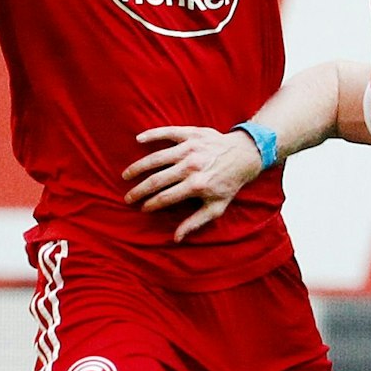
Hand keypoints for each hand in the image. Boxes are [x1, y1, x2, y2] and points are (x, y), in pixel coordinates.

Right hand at [123, 126, 263, 241]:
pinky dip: (152, 135)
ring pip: (156, 158)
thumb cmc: (229, 183)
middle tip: (128, 197)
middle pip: (157, 180)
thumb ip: (195, 222)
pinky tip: (138, 139)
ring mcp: (190, 148)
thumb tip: (176, 238)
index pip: (166, 197)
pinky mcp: (191, 133)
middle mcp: (191, 166)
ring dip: (138, 167)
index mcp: (197, 185)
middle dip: (139, 191)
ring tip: (126, 175)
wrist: (245, 155)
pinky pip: (168, 132)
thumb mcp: (217, 207)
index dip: (151, 204)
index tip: (142, 208)